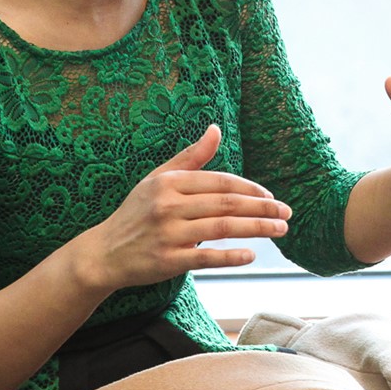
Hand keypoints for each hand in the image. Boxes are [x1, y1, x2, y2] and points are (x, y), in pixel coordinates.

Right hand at [76, 124, 288, 290]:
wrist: (104, 253)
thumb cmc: (136, 212)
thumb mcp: (158, 178)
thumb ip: (191, 157)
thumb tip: (216, 129)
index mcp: (169, 182)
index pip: (220, 181)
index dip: (250, 188)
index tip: (271, 196)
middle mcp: (168, 205)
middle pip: (226, 203)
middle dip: (262, 208)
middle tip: (287, 213)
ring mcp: (168, 234)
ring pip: (222, 228)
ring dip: (256, 228)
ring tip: (280, 230)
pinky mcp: (168, 260)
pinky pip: (206, 257)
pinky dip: (231, 256)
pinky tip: (251, 255)